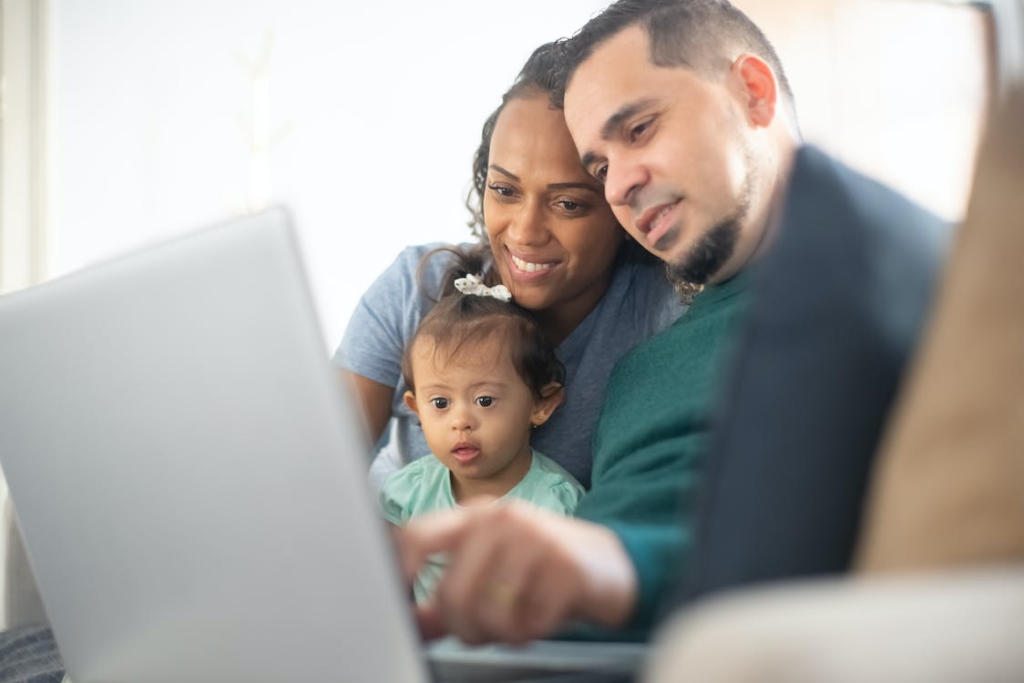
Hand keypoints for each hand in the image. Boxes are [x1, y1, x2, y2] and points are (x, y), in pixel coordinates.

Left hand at [397, 499, 637, 644]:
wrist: (613, 562)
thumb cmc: (543, 566)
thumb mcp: (494, 570)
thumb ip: (449, 594)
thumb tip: (411, 622)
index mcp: (476, 517)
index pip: (418, 537)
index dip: (398, 574)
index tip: (399, 605)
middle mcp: (502, 521)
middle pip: (452, 593)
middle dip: (462, 627)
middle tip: (480, 632)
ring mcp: (535, 542)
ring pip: (488, 613)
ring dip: (500, 634)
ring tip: (516, 623)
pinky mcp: (566, 569)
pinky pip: (528, 624)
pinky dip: (532, 633)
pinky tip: (543, 617)